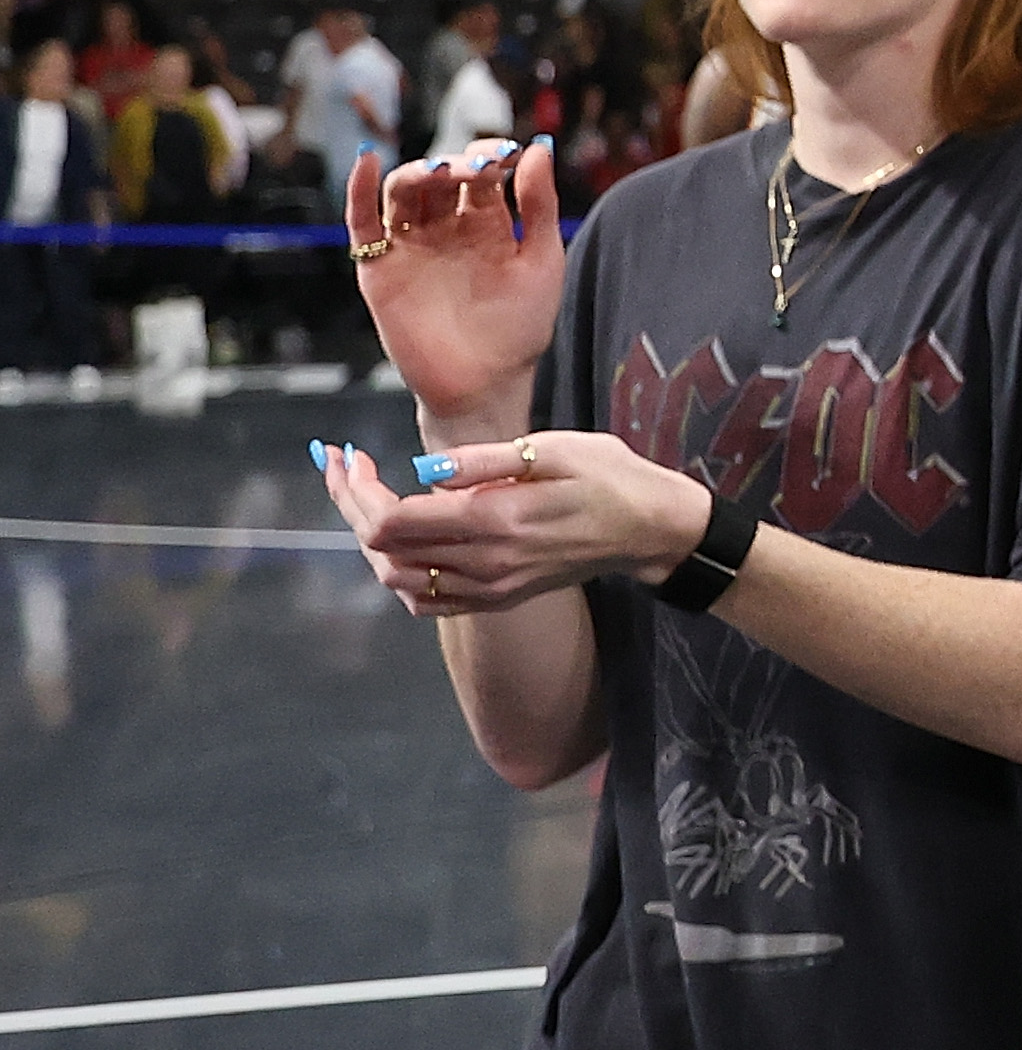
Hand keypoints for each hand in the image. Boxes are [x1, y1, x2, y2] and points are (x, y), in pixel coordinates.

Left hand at [315, 432, 711, 617]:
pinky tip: (401, 542)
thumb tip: (425, 468)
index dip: (358, 490)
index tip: (352, 455)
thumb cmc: (608, 477)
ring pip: (396, 579)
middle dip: (352, 505)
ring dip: (370, 540)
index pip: (392, 521)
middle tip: (345, 466)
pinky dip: (398, 573)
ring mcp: (490, 588)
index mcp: (495, 521)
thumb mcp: (555, 449)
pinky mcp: (497, 598)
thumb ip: (486, 460)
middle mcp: (485, 564)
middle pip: (384, 549)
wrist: (648, 530)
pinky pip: (425, 600)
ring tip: (368, 498)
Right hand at [347, 144, 563, 438]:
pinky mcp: (379, 268)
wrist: (485, 383)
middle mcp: (446, 229)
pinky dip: (360, 190)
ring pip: (403, 192)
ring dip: (417, 172)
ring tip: (439, 171)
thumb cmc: (520, 327)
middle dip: (457, 165)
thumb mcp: (541, 260)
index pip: (482, 172)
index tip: (507, 154)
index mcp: (488, 223)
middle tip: (477, 169)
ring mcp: (411, 246)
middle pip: (441, 177)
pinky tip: (369, 164)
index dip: (491, 156)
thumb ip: (540, 205)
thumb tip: (537, 147)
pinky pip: (362, 223)